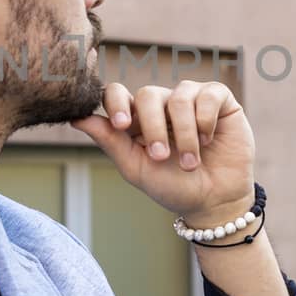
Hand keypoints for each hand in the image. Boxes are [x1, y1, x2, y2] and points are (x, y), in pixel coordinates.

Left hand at [71, 80, 254, 221]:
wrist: (214, 202)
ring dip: (184, 134)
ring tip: (190, 162)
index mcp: (137, 118)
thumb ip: (109, 141)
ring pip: (178, 97)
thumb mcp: (137, 168)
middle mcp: (162, 103)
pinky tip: (208, 141)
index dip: (116, 103)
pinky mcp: (218, 99)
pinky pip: (207, 95)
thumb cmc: (173, 186)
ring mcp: (190, 98)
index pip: (117, 93)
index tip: (122, 125)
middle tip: (161, 156)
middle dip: (153, 127)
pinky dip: (205, 122)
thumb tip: (76, 118)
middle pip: (147, 94)